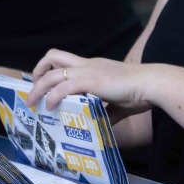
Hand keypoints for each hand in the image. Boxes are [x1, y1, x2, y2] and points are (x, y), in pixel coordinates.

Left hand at [26, 49, 154, 117]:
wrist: (151, 84)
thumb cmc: (140, 92)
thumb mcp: (118, 104)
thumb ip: (107, 112)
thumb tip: (100, 126)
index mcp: (93, 66)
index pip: (65, 60)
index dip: (50, 69)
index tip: (44, 83)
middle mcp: (87, 64)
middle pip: (53, 56)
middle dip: (37, 72)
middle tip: (33, 91)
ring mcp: (88, 71)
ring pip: (52, 73)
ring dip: (38, 88)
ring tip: (32, 102)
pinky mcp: (90, 81)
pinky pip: (63, 87)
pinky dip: (53, 96)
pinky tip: (51, 107)